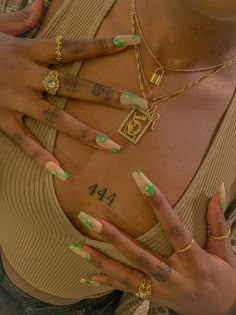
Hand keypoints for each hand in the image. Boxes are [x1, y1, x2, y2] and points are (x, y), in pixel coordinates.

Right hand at [0, 3, 145, 177]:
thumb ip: (23, 19)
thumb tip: (41, 4)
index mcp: (31, 51)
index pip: (75, 47)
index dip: (104, 45)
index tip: (132, 43)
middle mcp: (28, 76)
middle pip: (74, 86)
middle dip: (107, 95)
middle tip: (137, 104)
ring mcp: (15, 100)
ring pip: (55, 117)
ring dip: (84, 132)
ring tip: (111, 145)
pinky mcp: (2, 120)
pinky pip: (23, 140)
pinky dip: (40, 156)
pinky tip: (61, 171)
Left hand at [73, 172, 235, 314]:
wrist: (223, 314)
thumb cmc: (226, 280)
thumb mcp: (226, 252)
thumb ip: (218, 222)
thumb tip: (219, 190)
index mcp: (196, 261)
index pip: (175, 229)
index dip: (159, 205)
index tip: (142, 182)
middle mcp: (176, 277)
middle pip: (141, 256)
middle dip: (115, 237)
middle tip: (91, 219)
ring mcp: (163, 291)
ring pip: (129, 275)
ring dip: (102, 261)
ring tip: (79, 246)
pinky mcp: (155, 299)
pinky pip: (129, 290)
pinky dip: (109, 281)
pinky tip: (89, 274)